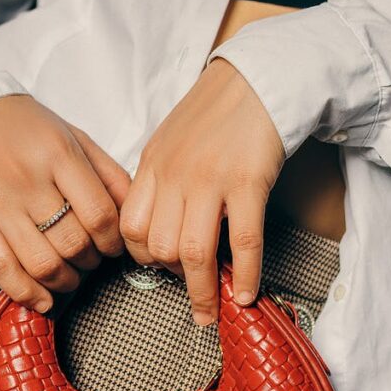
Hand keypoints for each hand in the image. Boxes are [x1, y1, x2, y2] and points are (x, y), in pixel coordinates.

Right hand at [0, 94, 130, 311]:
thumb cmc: (26, 129)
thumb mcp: (74, 138)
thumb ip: (108, 175)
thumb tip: (135, 213)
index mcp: (58, 155)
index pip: (99, 214)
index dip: (113, 241)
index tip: (113, 247)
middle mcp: (27, 181)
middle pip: (73, 243)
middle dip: (90, 262)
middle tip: (90, 259)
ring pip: (41, 263)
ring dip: (64, 281)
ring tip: (70, 276)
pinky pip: (1, 270)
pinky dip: (27, 293)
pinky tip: (43, 299)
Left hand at [119, 57, 285, 323]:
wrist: (259, 79)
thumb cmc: (218, 112)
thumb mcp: (172, 141)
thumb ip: (161, 180)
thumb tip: (159, 222)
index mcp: (153, 166)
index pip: (130, 227)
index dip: (142, 256)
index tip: (160, 267)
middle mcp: (175, 176)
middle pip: (157, 246)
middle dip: (170, 275)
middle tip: (189, 282)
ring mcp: (211, 180)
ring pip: (194, 252)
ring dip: (202, 290)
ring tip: (209, 311)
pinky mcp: (248, 183)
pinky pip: (243, 242)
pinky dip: (245, 275)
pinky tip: (246, 296)